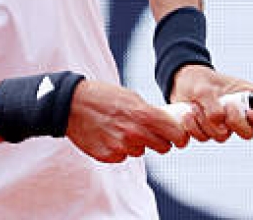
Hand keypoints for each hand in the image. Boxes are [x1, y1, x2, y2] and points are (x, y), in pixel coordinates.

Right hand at [66, 80, 189, 163]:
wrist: (72, 105)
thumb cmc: (103, 97)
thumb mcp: (132, 97)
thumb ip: (150, 112)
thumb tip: (168, 123)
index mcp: (143, 115)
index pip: (175, 134)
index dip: (180, 136)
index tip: (180, 137)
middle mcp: (134, 133)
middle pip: (163, 147)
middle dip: (161, 141)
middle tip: (152, 132)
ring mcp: (120, 147)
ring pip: (141, 151)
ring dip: (138, 143)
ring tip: (122, 128)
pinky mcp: (108, 156)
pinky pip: (123, 156)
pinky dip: (120, 149)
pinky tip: (110, 135)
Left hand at [169, 65, 252, 142]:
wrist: (180, 84)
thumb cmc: (199, 81)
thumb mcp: (206, 87)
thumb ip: (213, 104)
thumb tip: (218, 120)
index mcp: (248, 100)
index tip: (250, 113)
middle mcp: (239, 115)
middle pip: (248, 133)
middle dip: (234, 122)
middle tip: (223, 109)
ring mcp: (224, 125)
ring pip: (222, 136)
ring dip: (207, 122)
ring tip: (196, 106)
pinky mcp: (208, 131)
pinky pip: (204, 138)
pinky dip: (194, 127)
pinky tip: (188, 115)